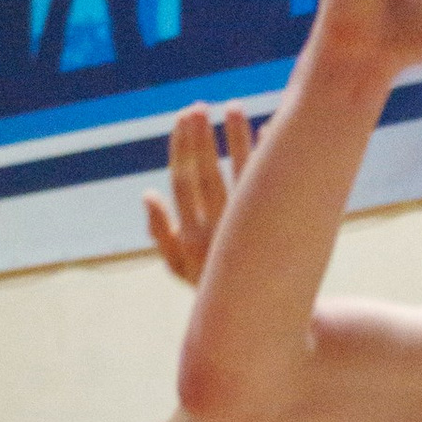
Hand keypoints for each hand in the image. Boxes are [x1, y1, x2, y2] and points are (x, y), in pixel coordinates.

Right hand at [147, 101, 256, 290]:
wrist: (257, 315)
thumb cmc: (211, 285)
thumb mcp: (177, 267)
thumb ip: (160, 232)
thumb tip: (147, 194)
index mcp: (191, 235)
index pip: (182, 182)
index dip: (180, 148)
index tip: (181, 118)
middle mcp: (217, 228)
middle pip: (206, 173)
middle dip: (201, 138)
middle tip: (198, 107)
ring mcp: (246, 226)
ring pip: (240, 172)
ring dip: (235, 139)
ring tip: (233, 107)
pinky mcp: (274, 224)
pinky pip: (273, 186)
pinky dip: (267, 159)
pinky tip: (266, 130)